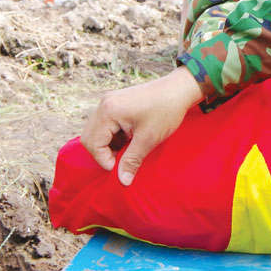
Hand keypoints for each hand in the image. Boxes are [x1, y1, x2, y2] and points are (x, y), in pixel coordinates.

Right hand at [81, 65, 203, 184]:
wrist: (180, 89)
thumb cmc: (166, 111)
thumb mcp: (148, 139)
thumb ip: (132, 160)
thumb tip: (123, 181)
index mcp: (108, 111)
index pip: (93, 144)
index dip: (105, 160)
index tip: (122, 167)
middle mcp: (104, 104)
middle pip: (90, 137)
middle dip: (104, 153)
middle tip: (123, 160)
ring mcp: (109, 102)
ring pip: (97, 132)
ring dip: (109, 145)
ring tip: (129, 149)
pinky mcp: (116, 103)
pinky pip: (106, 125)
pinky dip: (114, 136)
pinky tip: (130, 140)